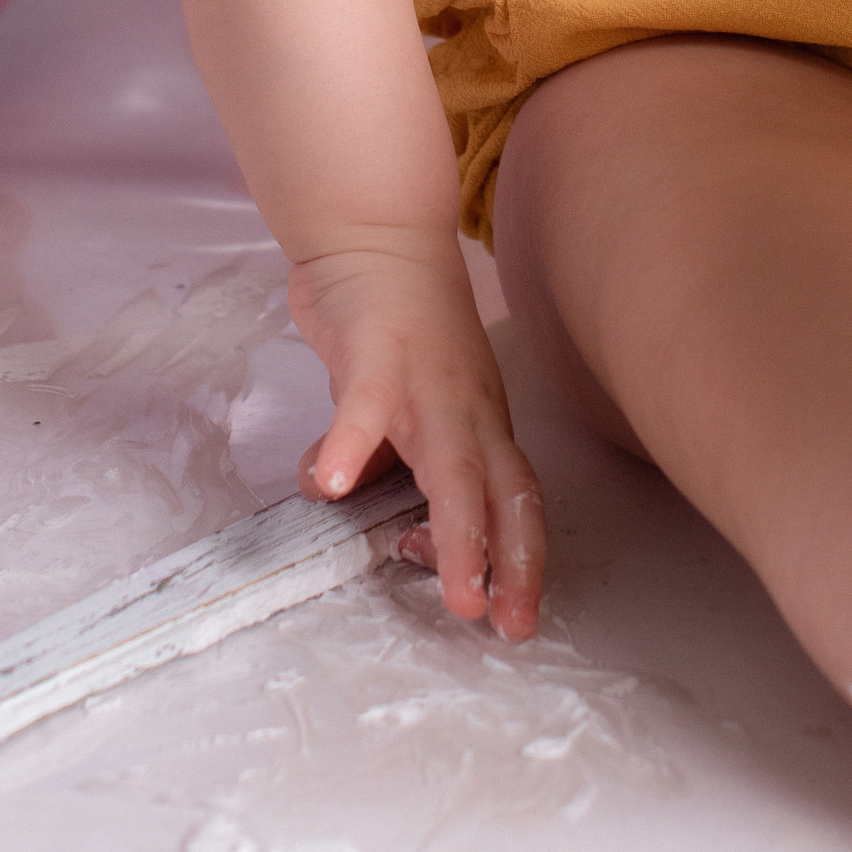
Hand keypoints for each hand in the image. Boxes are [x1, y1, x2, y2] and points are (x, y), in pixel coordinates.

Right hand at [287, 228, 545, 639]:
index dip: (520, 557)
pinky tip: (331, 484)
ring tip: (453, 588)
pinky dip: (350, 444)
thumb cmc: (392, 323)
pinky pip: (362, 404)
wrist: (375, 229)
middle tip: (505, 622)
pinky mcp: (375, 351)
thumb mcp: (394, 405)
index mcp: (478, 422)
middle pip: (498, 491)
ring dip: (456, 530)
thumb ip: (378, 454)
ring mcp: (426, 380)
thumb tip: (344, 499)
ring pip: (451, 464)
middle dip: (508, 560)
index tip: (519, 618)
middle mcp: (466, 407)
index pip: (514, 498)